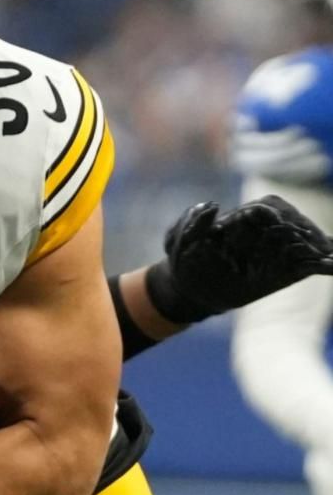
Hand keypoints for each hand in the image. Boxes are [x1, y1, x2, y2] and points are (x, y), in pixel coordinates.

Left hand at [150, 196, 332, 321]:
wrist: (192, 289)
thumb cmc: (184, 258)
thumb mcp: (177, 239)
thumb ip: (191, 221)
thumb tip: (212, 206)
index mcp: (245, 216)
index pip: (270, 207)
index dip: (277, 214)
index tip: (276, 223)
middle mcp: (268, 229)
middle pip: (295, 223)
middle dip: (304, 231)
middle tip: (309, 245)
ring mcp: (280, 249)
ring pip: (308, 242)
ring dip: (320, 246)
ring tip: (326, 256)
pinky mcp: (289, 269)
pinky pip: (313, 264)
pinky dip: (327, 264)